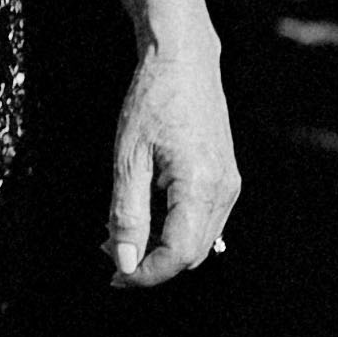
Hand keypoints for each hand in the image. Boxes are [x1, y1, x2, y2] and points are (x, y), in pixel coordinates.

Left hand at [105, 36, 238, 289]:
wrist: (183, 60)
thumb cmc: (153, 100)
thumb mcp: (128, 159)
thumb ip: (127, 214)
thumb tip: (125, 261)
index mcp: (201, 187)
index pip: (178, 254)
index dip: (147, 273)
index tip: (115, 275)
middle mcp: (224, 191)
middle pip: (192, 254)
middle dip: (151, 262)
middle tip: (109, 251)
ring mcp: (228, 185)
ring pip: (198, 240)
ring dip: (161, 245)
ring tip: (120, 230)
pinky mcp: (224, 178)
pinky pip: (202, 219)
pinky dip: (173, 226)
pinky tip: (143, 211)